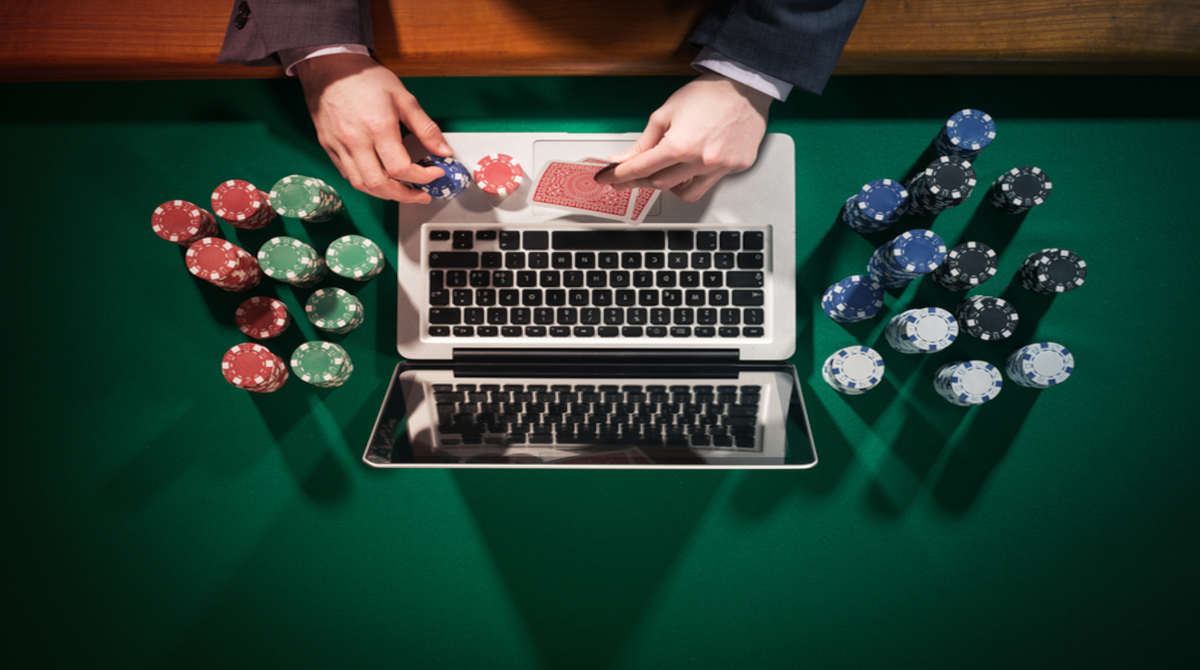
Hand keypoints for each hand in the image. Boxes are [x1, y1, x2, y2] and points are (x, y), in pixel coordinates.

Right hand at [296, 53, 449, 202]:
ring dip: (385, 194)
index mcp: (378, 127)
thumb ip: (426, 128)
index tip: (435, 173)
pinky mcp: (329, 147)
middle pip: (380, 185)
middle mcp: (356, 141)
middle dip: (405, 195)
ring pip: (362, 185)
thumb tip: (444, 150)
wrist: (329, 67)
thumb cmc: (365, 79)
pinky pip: (348, 175)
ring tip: (403, 192)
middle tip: (422, 194)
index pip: (401, 168)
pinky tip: (381, 179)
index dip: (423, 177)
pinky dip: (367, 184)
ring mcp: (339, 146)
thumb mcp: (404, 98)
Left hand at [595, 73, 771, 201]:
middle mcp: (701, 160)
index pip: (641, 168)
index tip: (608, 180)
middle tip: (632, 174)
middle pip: (659, 183)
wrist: (745, 86)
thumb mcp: (666, 112)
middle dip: (641, 179)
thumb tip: (623, 159)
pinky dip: (694, 179)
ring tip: (668, 168)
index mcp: (680, 145)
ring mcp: (720, 167)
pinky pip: (707, 185)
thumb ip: (643, 141)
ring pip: (684, 192)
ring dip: (670, 184)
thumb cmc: (708, 94)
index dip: (620, 176)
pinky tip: (691, 166)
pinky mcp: (736, 168)